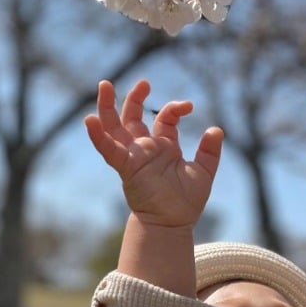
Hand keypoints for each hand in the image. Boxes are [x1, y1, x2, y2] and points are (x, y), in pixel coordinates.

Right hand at [85, 79, 223, 228]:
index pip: (165, 118)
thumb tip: (216, 130)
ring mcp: (133, 156)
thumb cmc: (186, 201)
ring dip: (107, 107)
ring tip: (105, 85)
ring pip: (114, 127)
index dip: (175, 108)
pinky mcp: (126, 167)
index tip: (189, 106)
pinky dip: (98, 137)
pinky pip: (109, 150)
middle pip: (132, 117)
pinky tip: (89, 121)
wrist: (173, 223)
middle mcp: (146, 148)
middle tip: (143, 83)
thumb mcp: (203, 172)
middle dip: (134, 98)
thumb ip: (209, 152)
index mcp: (164, 147)